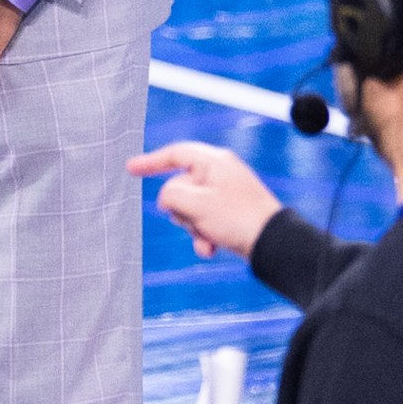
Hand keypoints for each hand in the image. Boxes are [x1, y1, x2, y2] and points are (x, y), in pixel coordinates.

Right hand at [129, 142, 281, 260]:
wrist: (272, 242)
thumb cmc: (237, 218)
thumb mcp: (195, 204)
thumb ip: (170, 195)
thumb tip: (166, 199)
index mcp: (213, 161)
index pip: (175, 154)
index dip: (150, 162)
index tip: (130, 169)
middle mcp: (219, 173)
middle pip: (180, 187)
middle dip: (181, 210)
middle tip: (195, 220)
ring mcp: (225, 193)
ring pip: (190, 208)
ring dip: (192, 227)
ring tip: (208, 238)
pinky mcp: (229, 212)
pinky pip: (204, 221)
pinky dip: (203, 235)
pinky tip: (210, 249)